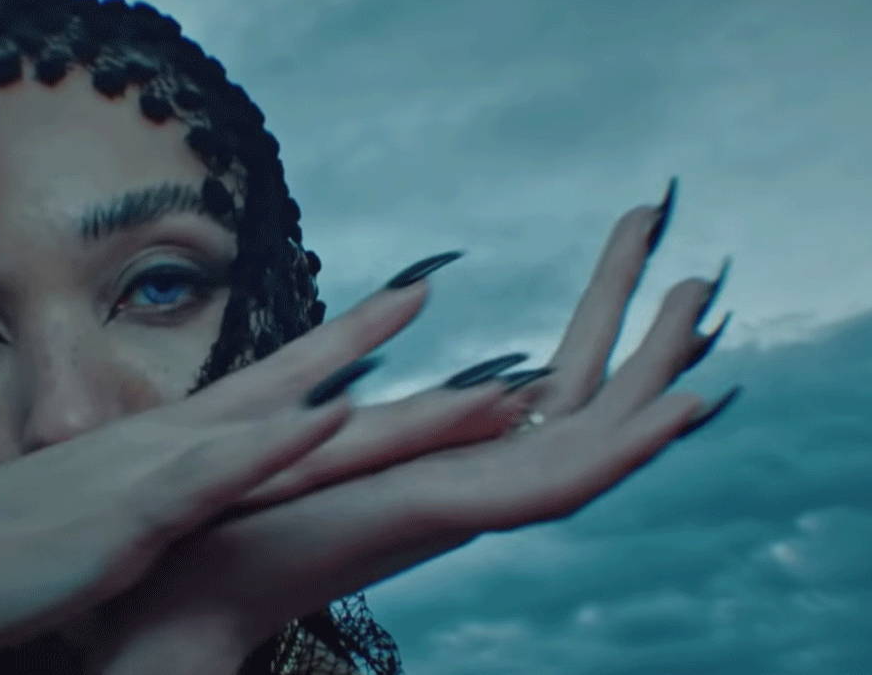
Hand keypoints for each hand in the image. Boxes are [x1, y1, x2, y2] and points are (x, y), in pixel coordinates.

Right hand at [0, 255, 489, 674]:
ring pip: (282, 426)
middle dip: (368, 341)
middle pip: (292, 389)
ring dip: (371, 401)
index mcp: (162, 453)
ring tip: (456, 379)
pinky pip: (215, 476)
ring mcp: (151, 475)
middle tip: (435, 284)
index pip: (266, 386)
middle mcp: (167, 446)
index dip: (335, 345)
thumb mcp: (94, 530)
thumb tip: (176, 520)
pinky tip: (334, 417)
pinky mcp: (129, 520)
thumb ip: (146, 516)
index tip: (399, 307)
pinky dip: (276, 447)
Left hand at [92, 185, 738, 674]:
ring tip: (705, 299)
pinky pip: (552, 485)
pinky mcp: (439, 516)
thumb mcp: (275, 443)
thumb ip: (317, 406)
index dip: (585, 349)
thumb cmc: (206, 536)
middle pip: (568, 404)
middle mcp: (452, 485)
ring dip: (649, 372)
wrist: (166, 603)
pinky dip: (623, 446)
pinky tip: (685, 404)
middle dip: (631, 332)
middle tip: (697, 267)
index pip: (524, 403)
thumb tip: (334, 359)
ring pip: (582, 438)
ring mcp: (452, 505)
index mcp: (419, 465)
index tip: (642, 292)